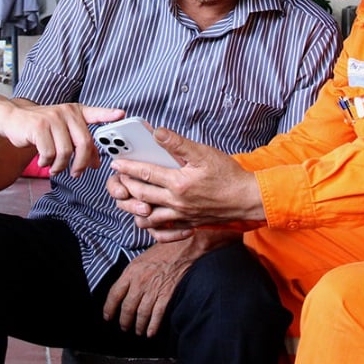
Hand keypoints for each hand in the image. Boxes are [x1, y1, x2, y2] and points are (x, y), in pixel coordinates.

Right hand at [0, 94, 122, 175]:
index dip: (108, 114)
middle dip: (81, 163)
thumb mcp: (63, 132)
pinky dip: (46, 162)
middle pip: (83, 143)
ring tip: (54, 167)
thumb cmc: (42, 128)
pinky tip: (42, 161)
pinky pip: (49, 153)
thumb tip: (96, 163)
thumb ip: (80, 144)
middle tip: (76, 173)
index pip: (95, 113)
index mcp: (75, 112)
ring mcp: (52, 118)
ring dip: (60, 166)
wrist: (14, 120)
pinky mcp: (38, 127)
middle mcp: (66, 112)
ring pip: (65, 152)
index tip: (121, 114)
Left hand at [103, 233, 234, 336]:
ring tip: (138, 331)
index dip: (109, 308)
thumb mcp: (141, 259)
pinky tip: (150, 332)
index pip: (114, 294)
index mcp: (131, 272)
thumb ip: (131, 275)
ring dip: (138, 326)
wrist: (184, 247)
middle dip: (124, 321)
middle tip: (124, 327)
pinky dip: (153, 326)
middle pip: (127, 307)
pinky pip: (157, 315)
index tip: (107, 316)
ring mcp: (153, 289)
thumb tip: (123, 290)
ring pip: (141, 314)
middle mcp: (140, 282)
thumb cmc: (163, 251)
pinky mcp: (167, 294)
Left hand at [109, 127, 265, 240]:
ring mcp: (181, 215)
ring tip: (130, 196)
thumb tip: (157, 133)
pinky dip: (152, 225)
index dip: (127, 167)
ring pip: (147, 216)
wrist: (247, 199)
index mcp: (178, 183)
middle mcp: (176, 202)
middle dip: (125, 185)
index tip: (116, 162)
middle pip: (140, 195)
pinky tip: (149, 216)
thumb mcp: (203, 153)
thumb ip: (178, 144)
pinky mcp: (187, 223)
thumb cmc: (228, 175)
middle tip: (118, 177)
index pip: (145, 173)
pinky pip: (162, 230)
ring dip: (134, 207)